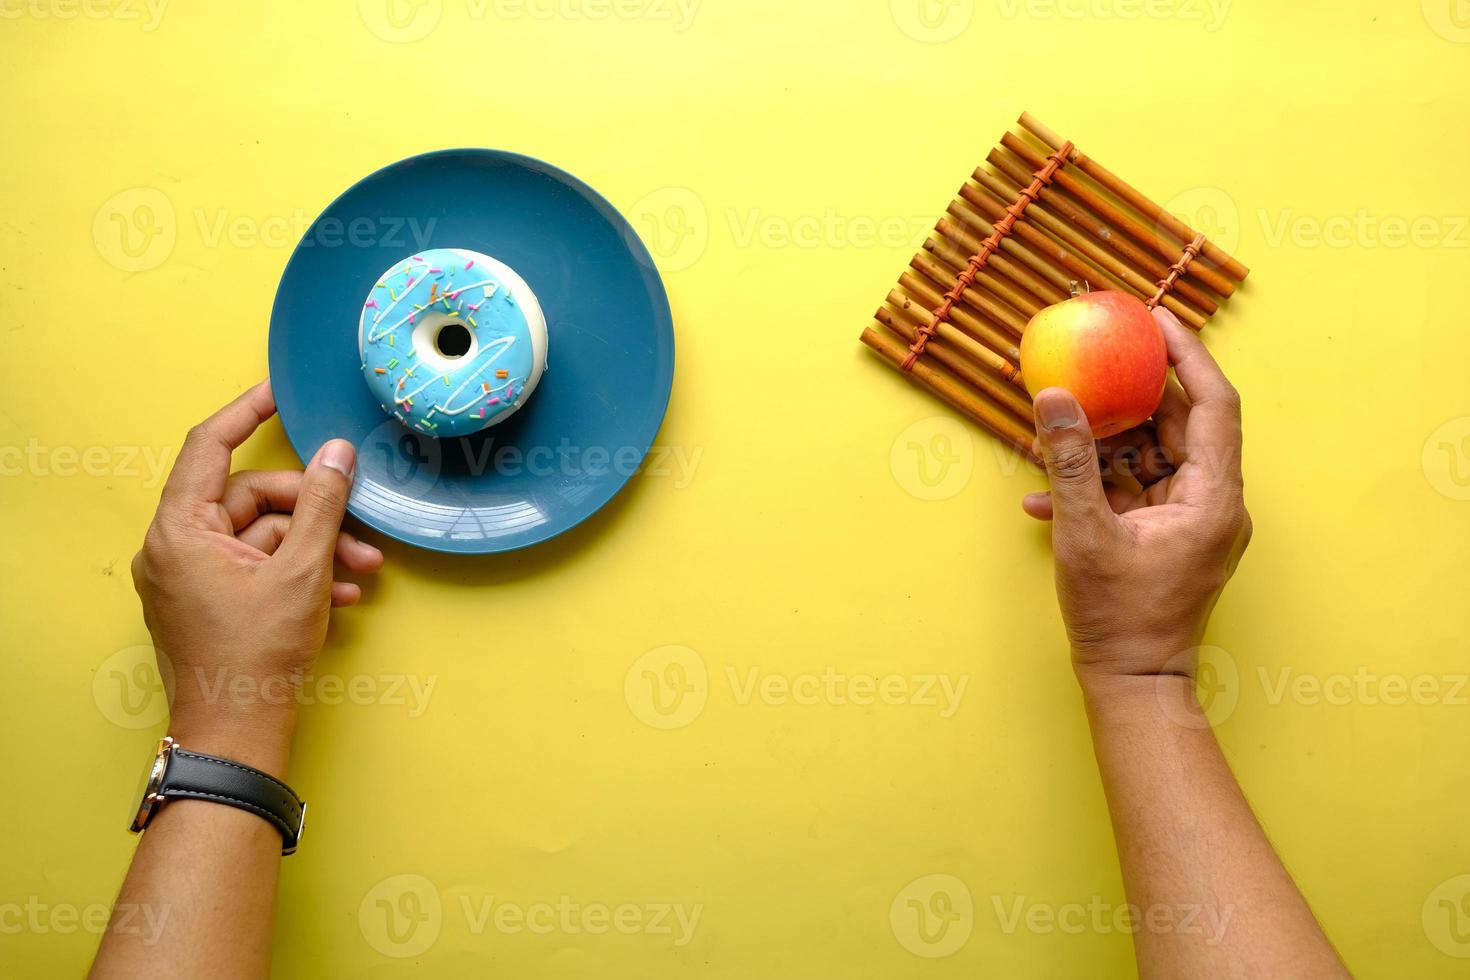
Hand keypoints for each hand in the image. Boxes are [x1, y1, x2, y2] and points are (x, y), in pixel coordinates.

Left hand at [131, 381, 382, 759]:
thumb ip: (322, 504)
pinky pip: (256, 566)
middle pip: (250, 499)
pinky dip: (298, 572)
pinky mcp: (207, 602)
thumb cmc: (257, 656)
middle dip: (312, 511)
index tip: (280, 394)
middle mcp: (174, 548)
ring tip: (361, 567)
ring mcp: (189, 578)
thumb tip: (337, 453)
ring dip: (315, 546)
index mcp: (179, 531)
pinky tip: (341, 591)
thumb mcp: (302, 570)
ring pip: (261, 536)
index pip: (209, 448)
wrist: (237, 732)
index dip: (247, 413)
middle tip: (359, 527)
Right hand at [1022, 308, 1250, 687]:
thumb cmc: (1119, 618)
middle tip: (1099, 354)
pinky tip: (1044, 497)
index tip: (1154, 318)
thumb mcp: (1085, 533)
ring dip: (1103, 444)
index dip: (1188, 355)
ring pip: (1150, 458)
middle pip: (1180, 426)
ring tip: (1056, 428)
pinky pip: (1133, 493)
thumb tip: (1051, 398)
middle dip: (1136, 392)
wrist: (1132, 684)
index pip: (1214, 404)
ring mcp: (1190, 523)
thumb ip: (1069, 461)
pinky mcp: (1166, 539)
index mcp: (1213, 498)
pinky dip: (1096, 487)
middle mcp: (1212, 504)